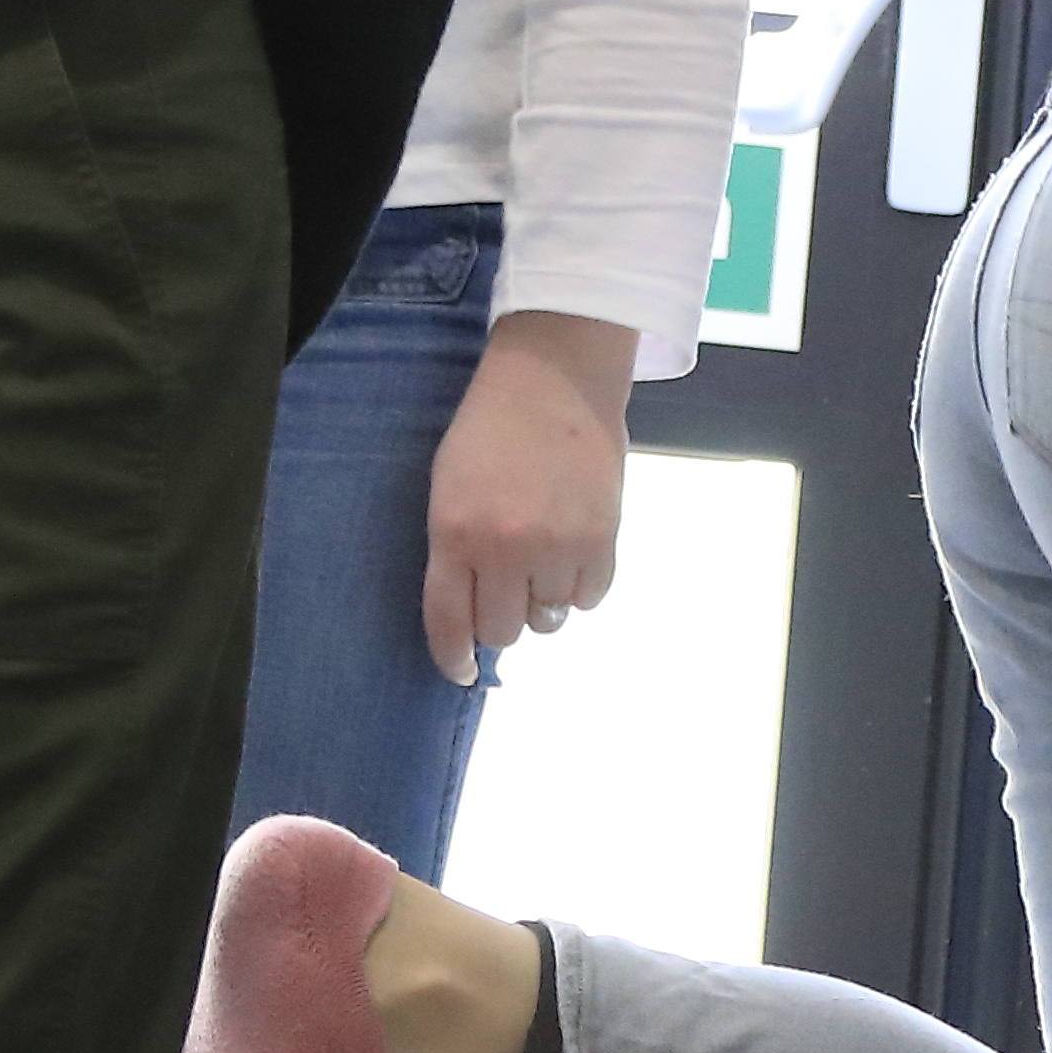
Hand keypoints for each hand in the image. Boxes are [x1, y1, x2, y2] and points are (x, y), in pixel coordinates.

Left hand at [422, 312, 641, 684]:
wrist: (553, 379)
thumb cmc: (489, 430)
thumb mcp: (447, 486)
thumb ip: (455, 550)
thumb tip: (470, 617)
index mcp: (454, 532)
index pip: (449, 621)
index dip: (453, 658)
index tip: (461, 673)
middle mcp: (505, 548)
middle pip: (503, 631)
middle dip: (501, 620)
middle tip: (506, 589)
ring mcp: (558, 547)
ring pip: (549, 620)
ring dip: (543, 600)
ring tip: (542, 554)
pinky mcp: (603, 542)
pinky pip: (590, 599)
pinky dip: (579, 585)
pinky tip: (572, 548)